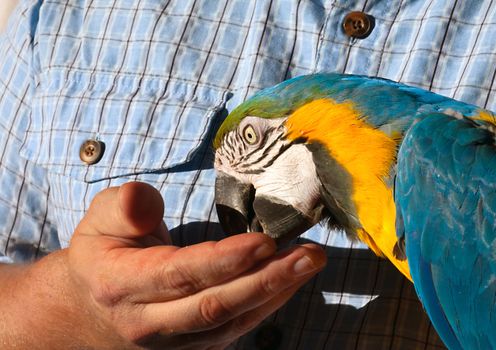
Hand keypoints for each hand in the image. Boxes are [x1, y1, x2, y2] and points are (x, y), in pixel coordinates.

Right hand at [66, 182, 325, 347]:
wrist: (93, 311)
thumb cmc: (102, 256)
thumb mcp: (100, 220)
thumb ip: (123, 207)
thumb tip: (144, 200)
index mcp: (123, 286)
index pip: (181, 275)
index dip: (225, 260)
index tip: (265, 240)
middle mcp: (151, 322)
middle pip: (216, 306)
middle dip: (267, 280)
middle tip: (309, 255)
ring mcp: (177, 340)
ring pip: (233, 320)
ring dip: (277, 291)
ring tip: (310, 261)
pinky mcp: (196, 344)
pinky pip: (237, 325)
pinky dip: (268, 302)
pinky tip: (292, 278)